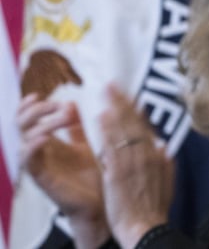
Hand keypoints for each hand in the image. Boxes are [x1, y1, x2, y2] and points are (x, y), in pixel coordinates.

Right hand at [17, 94, 108, 244]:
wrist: (101, 201)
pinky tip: (44, 138)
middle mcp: (40, 151)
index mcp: (49, 141)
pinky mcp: (42, 178)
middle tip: (56, 104)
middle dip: (35, 110)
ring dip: (41, 124)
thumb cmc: (92, 174)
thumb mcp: (85, 144)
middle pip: (21, 125)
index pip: (28, 120)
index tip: (39, 94)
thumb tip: (70, 101)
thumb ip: (76, 126)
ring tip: (62, 117)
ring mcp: (39, 165)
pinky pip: (28, 161)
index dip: (28, 106)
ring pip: (24, 139)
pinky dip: (32, 147)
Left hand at [97, 86, 173, 247]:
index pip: (145, 127)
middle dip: (123, 102)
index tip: (130, 96)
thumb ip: (165, 163)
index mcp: (157, 157)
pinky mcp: (118, 173)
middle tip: (112, 84)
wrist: (147, 228)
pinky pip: (112, 146)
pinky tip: (101, 117)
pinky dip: (108, 130)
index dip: (136, 110)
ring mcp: (133, 163)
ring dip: (115, 109)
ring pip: (123, 130)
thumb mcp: (166, 183)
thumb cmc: (154, 209)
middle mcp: (146, 155)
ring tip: (106, 93)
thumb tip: (163, 145)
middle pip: (134, 123)